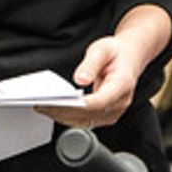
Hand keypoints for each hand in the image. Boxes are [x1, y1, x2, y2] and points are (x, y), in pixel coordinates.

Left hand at [40, 4, 171, 127]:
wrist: (129, 57)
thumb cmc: (116, 53)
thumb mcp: (102, 50)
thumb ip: (90, 65)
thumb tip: (80, 79)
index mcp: (122, 85)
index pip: (100, 101)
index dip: (79, 105)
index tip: (58, 102)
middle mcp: (120, 102)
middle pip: (90, 114)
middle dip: (64, 111)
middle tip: (41, 104)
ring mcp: (114, 112)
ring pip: (87, 121)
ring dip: (64, 117)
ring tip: (43, 107)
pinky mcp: (107, 116)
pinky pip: (87, 121)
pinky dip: (70, 117)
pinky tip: (55, 110)